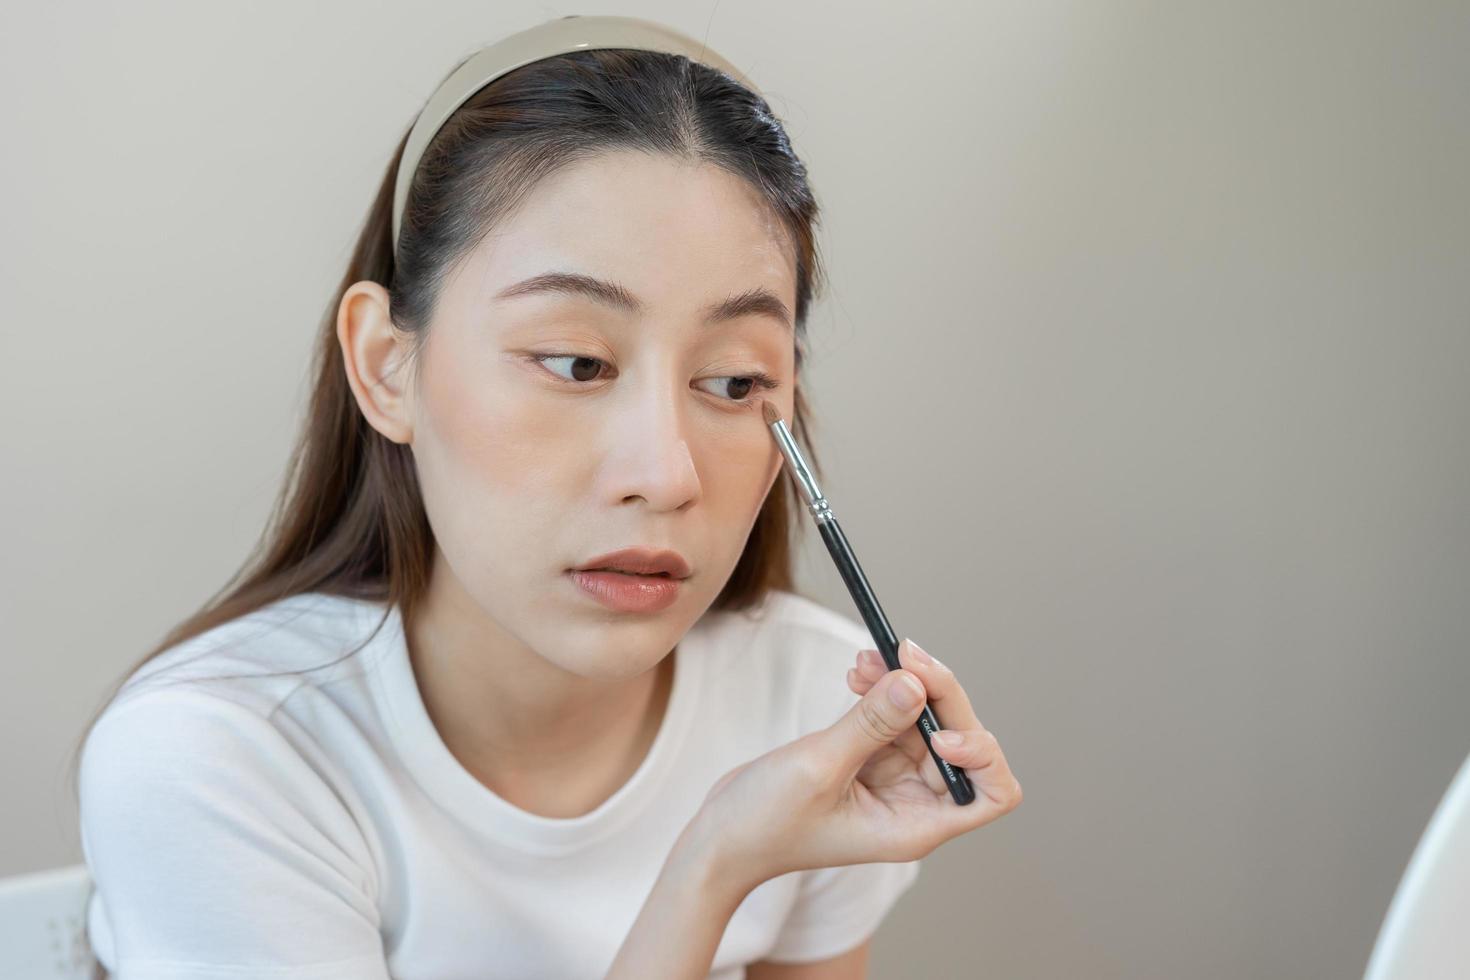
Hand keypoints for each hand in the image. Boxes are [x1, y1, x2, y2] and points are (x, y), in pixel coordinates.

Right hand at [692, 638, 1021, 890]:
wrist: (721, 837)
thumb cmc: (765, 823)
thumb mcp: (818, 768)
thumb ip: (871, 724)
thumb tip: (917, 683)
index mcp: (916, 825)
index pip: (991, 791)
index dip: (979, 753)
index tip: (938, 730)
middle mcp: (914, 802)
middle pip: (960, 739)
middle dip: (937, 694)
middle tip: (904, 654)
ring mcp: (892, 778)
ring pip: (925, 717)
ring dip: (905, 681)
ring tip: (868, 659)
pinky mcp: (867, 756)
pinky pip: (893, 713)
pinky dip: (882, 687)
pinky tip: (858, 671)